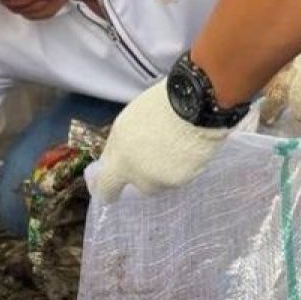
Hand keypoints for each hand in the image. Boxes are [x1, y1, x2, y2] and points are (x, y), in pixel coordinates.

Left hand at [94, 78, 230, 199]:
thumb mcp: (124, 125)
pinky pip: (179, 178)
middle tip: (151, 153)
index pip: (106, 187)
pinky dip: (181, 167)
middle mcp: (140, 176)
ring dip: (163, 171)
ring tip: (171, 145)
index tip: (108, 192)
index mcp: (120, 160)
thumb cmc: (158, 107)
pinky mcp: (184, 181)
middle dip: (143, 174)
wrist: (194, 107)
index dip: (107, 190)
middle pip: (138, 184)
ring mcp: (163, 180)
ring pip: (160, 182)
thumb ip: (117, 150)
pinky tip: (185, 148)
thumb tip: (116, 164)